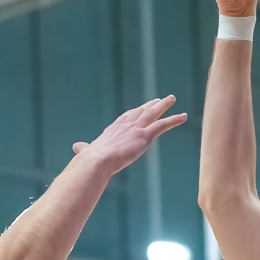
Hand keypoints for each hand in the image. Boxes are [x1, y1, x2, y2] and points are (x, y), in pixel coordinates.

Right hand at [71, 96, 187, 173]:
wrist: (97, 161)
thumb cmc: (91, 160)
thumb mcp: (87, 152)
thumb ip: (84, 149)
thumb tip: (76, 148)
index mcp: (113, 129)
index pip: (127, 117)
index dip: (135, 112)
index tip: (141, 107)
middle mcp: (125, 125)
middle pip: (141, 111)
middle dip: (151, 104)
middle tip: (160, 99)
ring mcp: (135, 129)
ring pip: (153, 113)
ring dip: (164, 105)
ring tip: (172, 99)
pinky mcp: (144, 136)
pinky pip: (163, 124)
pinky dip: (174, 120)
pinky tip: (183, 116)